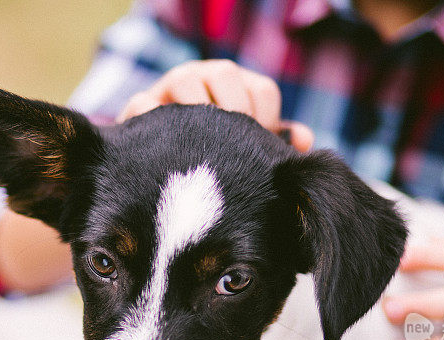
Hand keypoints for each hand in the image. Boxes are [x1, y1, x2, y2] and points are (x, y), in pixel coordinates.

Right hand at [118, 60, 313, 151]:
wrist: (156, 162)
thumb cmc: (210, 153)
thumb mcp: (243, 148)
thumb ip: (273, 143)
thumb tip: (305, 141)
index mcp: (235, 85)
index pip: (263, 91)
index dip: (267, 123)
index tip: (257, 154)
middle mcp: (203, 76)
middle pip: (226, 74)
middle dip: (235, 114)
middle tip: (232, 153)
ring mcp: (169, 87)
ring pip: (185, 81)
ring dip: (197, 116)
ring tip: (202, 152)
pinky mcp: (138, 105)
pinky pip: (144, 104)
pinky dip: (155, 121)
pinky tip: (169, 153)